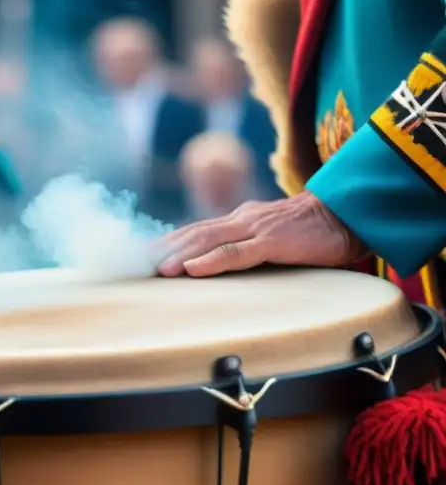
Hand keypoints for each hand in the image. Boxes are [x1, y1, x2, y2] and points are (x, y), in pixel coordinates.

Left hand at [156, 191, 365, 276]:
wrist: (349, 214)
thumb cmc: (310, 232)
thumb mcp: (269, 239)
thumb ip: (243, 248)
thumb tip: (215, 268)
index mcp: (238, 220)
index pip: (193, 231)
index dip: (164, 243)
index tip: (138, 257)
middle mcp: (241, 220)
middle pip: (192, 233)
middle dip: (162, 249)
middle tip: (135, 265)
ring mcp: (256, 228)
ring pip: (208, 240)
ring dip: (179, 255)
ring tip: (156, 270)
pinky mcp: (274, 241)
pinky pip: (238, 252)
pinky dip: (212, 260)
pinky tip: (192, 269)